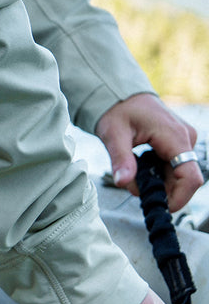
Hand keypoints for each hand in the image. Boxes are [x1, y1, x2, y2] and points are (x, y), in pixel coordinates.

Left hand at [95, 94, 200, 211]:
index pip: (190, 177)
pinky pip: (172, 167)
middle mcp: (186, 139)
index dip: (178, 198)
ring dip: (155, 182)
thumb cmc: (117, 111)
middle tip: (132, 185)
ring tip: (132, 172)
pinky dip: (155, 173)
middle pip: (183, 179)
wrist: (121, 95)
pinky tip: (138, 166)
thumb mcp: (113, 135)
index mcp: (175, 137)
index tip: (158, 208)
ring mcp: (184, 141)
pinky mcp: (178, 143)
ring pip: (176, 175)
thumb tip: (123, 183)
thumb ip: (120, 160)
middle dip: (159, 190)